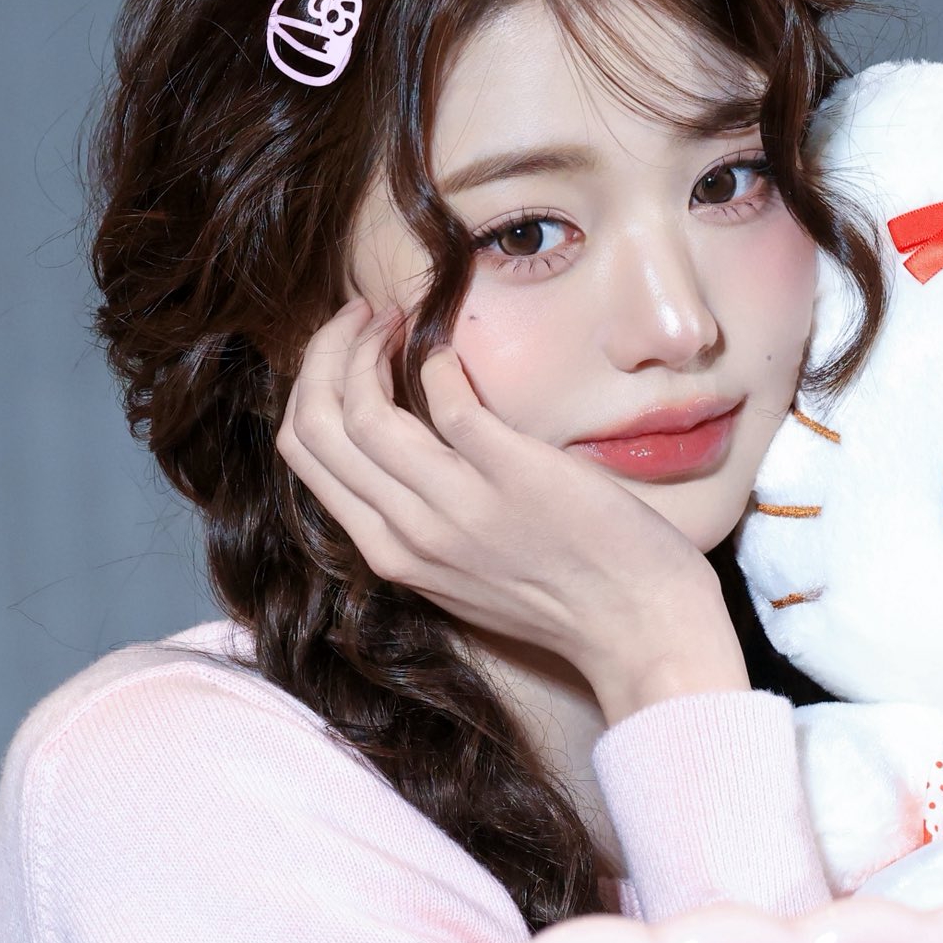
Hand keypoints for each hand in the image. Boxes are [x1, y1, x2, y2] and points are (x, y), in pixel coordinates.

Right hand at [275, 298, 734, 702]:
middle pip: (316, 424)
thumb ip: (419, 521)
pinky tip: (452, 355)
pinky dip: (440, 363)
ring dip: (368, 345)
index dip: (313, 384)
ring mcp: (460, 506)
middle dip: (327, 352)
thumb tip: (399, 453)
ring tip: (397, 318)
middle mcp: (410, 533)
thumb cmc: (561, 597)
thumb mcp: (460, 573)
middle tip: (363, 315)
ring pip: (361, 412)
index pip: (304, 453)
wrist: (637, 627)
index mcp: (390, 553)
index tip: (347, 352)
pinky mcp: (514, 474)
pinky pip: (448, 401)